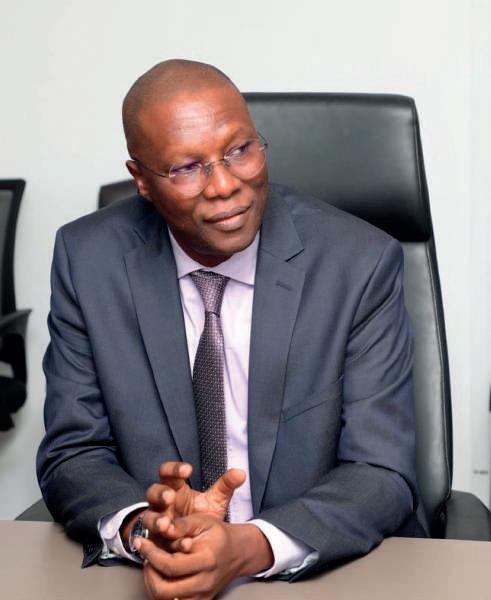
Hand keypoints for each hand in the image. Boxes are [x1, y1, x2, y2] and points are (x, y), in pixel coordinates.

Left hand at [135, 514, 273, 599]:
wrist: (238, 552)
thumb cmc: (219, 535)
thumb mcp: (203, 521)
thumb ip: (182, 524)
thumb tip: (161, 527)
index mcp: (206, 560)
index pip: (170, 566)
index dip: (151, 554)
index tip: (141, 542)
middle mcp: (204, 583)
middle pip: (164, 591)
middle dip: (149, 573)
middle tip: (147, 556)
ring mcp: (202, 596)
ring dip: (152, 584)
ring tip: (153, 565)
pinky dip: (162, 592)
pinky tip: (161, 575)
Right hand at [144, 462, 245, 539]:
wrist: (194, 539)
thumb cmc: (200, 514)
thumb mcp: (213, 500)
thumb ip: (225, 487)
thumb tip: (241, 473)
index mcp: (173, 487)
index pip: (168, 472)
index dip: (174, 469)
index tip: (188, 470)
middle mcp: (160, 503)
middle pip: (153, 492)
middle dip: (160, 494)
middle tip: (170, 496)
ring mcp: (155, 521)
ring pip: (148, 517)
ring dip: (156, 520)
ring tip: (166, 524)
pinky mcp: (154, 541)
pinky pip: (155, 541)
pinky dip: (165, 543)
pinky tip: (179, 545)